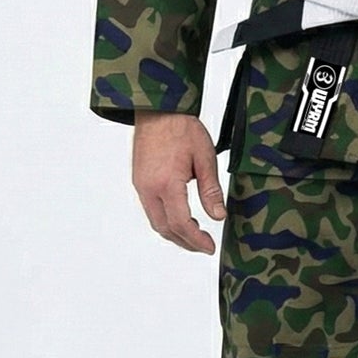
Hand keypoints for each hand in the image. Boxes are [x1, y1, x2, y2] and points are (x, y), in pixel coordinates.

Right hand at [132, 111, 226, 252]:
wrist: (158, 110)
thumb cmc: (181, 128)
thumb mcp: (205, 157)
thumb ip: (211, 190)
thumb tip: (218, 216)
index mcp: (167, 183)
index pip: (180, 224)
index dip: (196, 240)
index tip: (209, 247)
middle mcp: (149, 189)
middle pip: (165, 228)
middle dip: (185, 242)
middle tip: (204, 246)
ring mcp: (141, 186)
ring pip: (155, 222)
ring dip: (174, 234)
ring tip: (194, 236)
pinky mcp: (139, 181)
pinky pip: (150, 210)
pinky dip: (165, 221)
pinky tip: (179, 219)